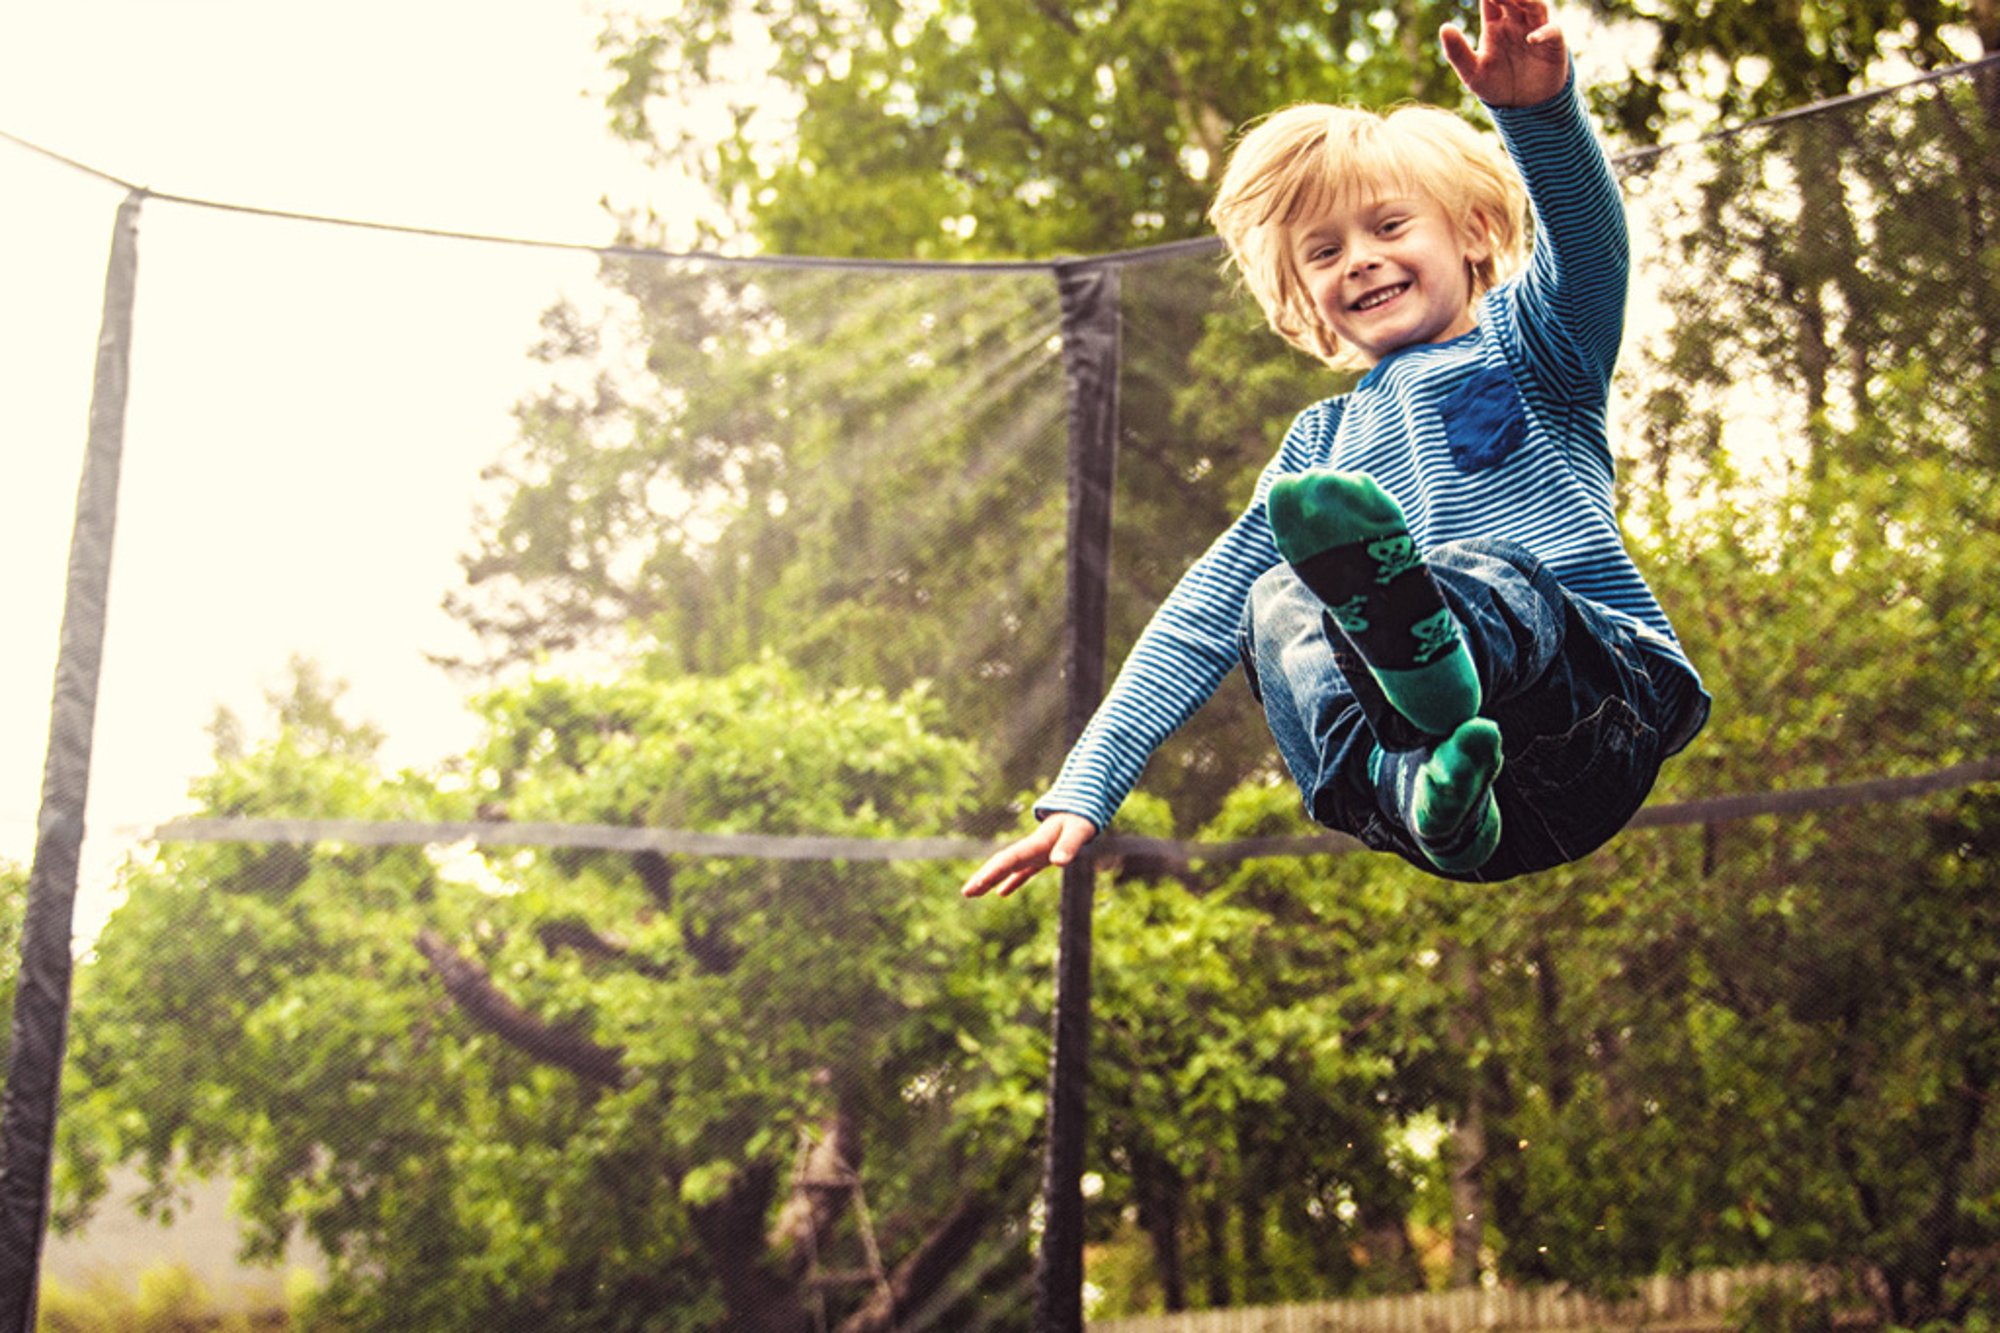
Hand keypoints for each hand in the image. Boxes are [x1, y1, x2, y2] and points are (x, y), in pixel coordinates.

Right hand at [959, 813, 1097, 898]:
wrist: (1081, 807)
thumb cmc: (1081, 819)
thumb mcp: (1078, 831)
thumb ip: (1069, 845)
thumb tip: (1058, 862)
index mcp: (1035, 844)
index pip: (1010, 859)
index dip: (994, 871)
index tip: (979, 883)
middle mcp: (1030, 849)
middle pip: (1001, 864)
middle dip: (983, 877)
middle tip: (966, 893)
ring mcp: (1034, 853)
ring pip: (1007, 868)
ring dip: (990, 880)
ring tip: (972, 894)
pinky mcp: (1042, 857)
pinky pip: (1022, 872)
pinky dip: (1011, 881)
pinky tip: (1001, 893)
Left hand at [1441, 0, 1568, 107]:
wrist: (1522, 107)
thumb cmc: (1495, 85)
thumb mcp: (1472, 72)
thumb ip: (1457, 51)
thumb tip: (1444, 27)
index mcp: (1494, 24)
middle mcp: (1516, 22)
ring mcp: (1536, 30)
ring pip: (1535, 6)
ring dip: (1527, 0)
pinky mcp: (1553, 45)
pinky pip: (1552, 31)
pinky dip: (1544, 32)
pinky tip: (1531, 38)